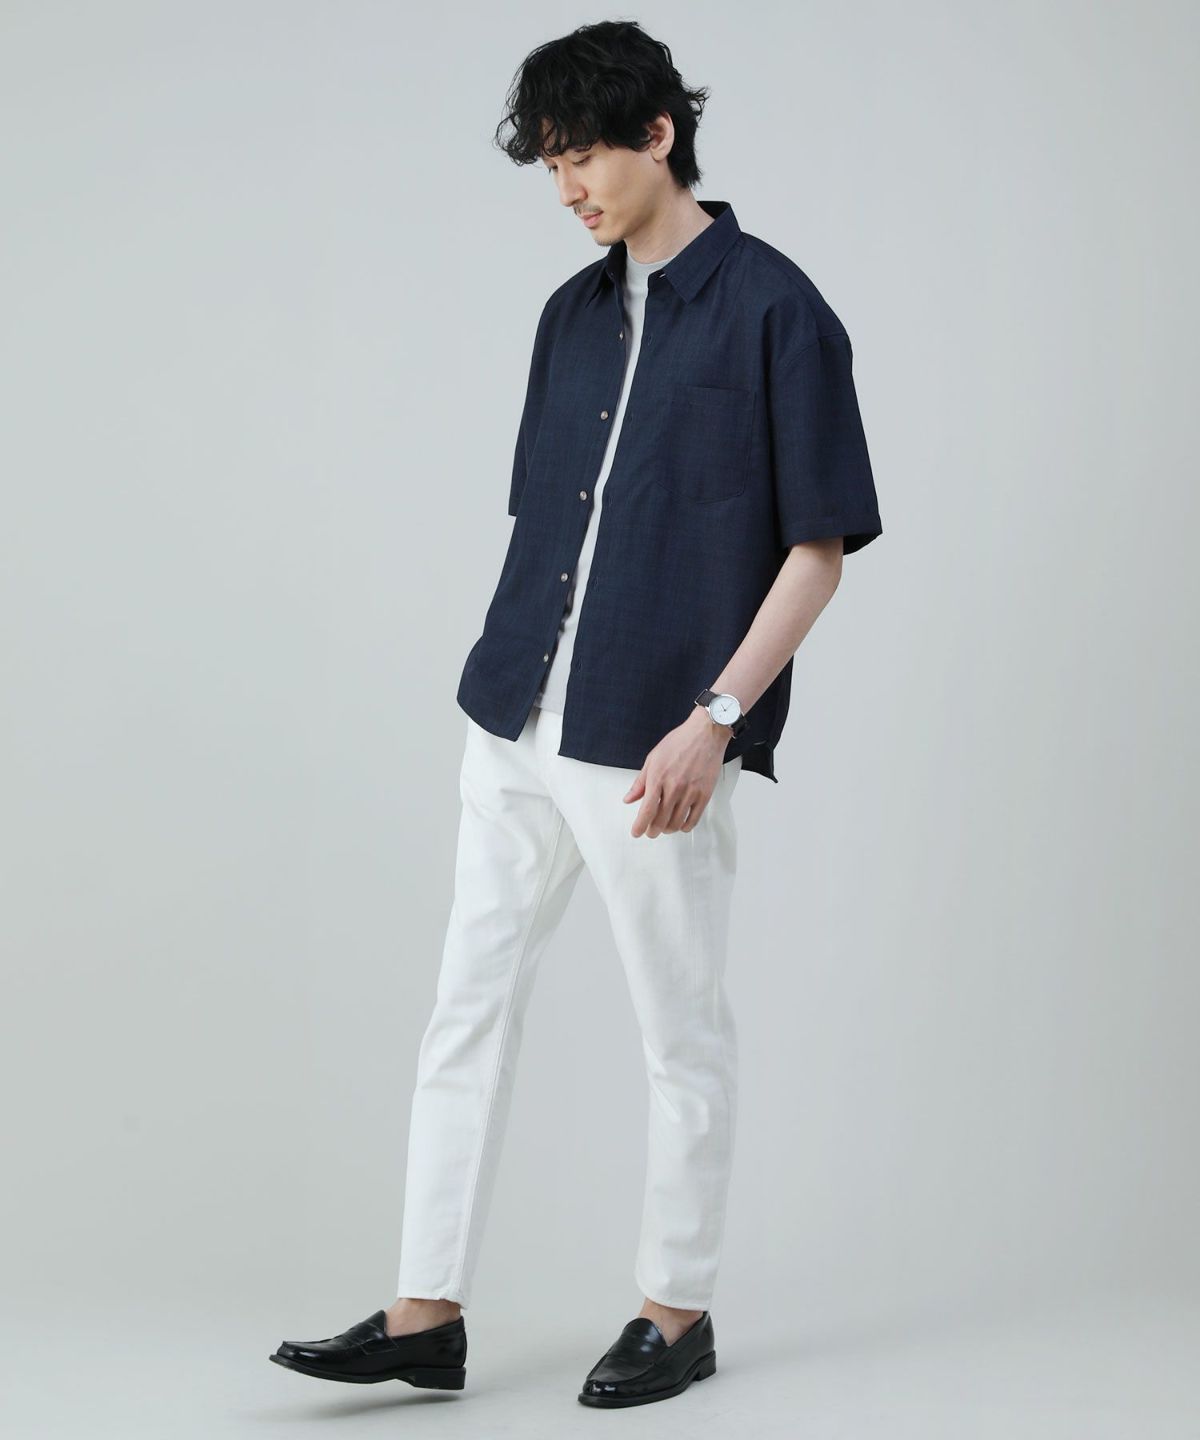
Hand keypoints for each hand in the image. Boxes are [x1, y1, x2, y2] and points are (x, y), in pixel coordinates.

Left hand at [622, 706, 731, 837]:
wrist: (705, 733)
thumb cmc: (680, 742)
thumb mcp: (653, 758)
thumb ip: (640, 782)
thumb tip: (629, 799)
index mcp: (658, 778)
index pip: (646, 811)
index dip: (640, 826)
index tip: (636, 832)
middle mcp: (674, 787)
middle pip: (660, 820)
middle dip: (652, 830)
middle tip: (650, 831)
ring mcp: (690, 792)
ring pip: (676, 823)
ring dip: (667, 829)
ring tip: (664, 827)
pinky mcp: (704, 794)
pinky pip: (694, 819)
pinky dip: (685, 826)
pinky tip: (681, 825)